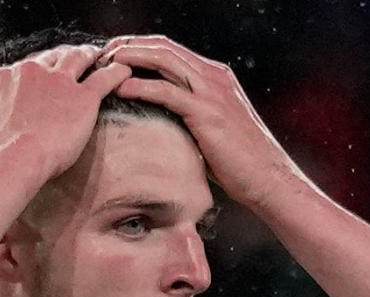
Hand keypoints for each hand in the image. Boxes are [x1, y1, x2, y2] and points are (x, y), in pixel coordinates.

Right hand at [0, 44, 131, 180]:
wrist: (15, 157)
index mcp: (6, 78)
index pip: (26, 66)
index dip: (38, 69)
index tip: (43, 74)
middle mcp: (32, 72)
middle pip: (52, 56)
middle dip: (64, 56)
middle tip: (74, 58)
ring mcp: (59, 82)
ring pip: (78, 58)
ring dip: (88, 55)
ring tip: (96, 56)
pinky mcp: (84, 97)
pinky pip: (105, 78)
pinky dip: (116, 73)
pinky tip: (124, 72)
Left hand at [101, 36, 299, 210]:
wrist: (267, 177)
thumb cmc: (239, 161)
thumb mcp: (212, 128)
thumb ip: (189, 114)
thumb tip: (160, 119)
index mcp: (214, 76)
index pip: (170, 49)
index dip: (140, 47)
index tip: (115, 57)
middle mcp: (213, 76)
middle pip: (163, 46)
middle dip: (129, 46)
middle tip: (102, 55)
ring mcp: (212, 91)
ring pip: (164, 59)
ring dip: (131, 58)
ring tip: (106, 65)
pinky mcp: (207, 112)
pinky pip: (167, 91)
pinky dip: (141, 85)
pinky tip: (121, 88)